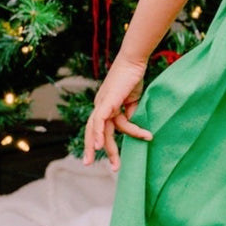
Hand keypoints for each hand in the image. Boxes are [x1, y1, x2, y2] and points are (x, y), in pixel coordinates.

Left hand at [82, 54, 151, 169]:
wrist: (134, 60)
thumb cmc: (134, 76)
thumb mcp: (133, 100)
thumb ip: (131, 114)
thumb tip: (132, 127)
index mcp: (106, 105)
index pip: (102, 126)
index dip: (103, 140)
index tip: (108, 155)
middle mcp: (101, 105)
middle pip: (93, 131)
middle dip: (91, 149)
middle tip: (91, 164)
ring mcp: (102, 103)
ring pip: (99, 130)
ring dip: (108, 148)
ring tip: (116, 165)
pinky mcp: (106, 101)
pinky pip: (100, 121)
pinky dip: (98, 134)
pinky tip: (99, 147)